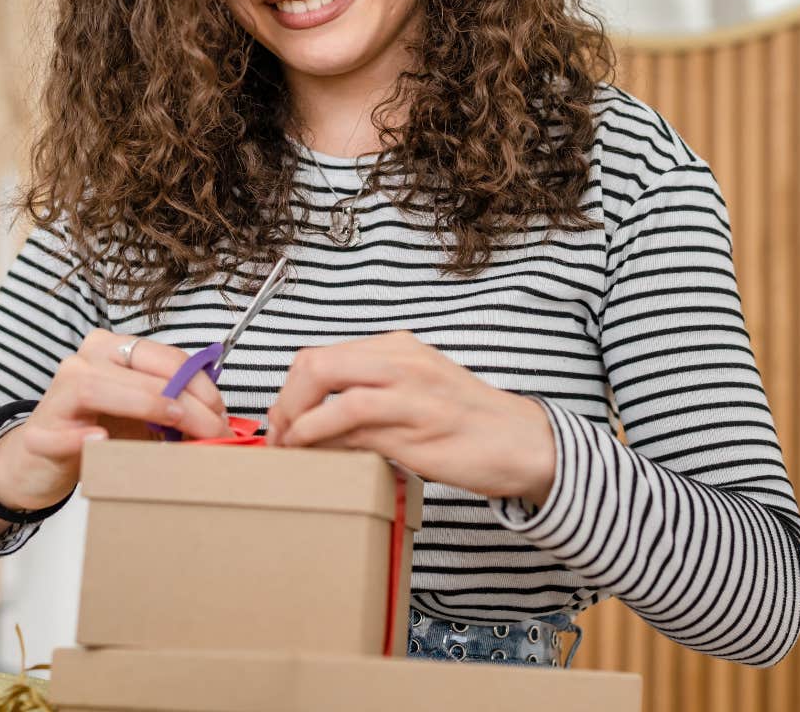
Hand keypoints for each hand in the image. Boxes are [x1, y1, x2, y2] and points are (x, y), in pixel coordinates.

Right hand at [0, 330, 232, 512]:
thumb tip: (221, 419)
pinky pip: (63, 432)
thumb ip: (175, 408)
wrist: (42, 463)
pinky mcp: (39, 433)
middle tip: (213, 431)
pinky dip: (83, 438)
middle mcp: (83, 362)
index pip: (164, 357)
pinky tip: (102, 441)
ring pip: (97, 388)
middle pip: (140, 372)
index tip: (222, 413)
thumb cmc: (98, 432)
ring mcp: (57, 394)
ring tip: (175, 428)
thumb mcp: (143, 416)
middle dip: (186, 402)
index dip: (199, 384)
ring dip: (144, 407)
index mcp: (112, 350)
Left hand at [264, 331, 556, 504]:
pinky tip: (314, 452)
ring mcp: (408, 390)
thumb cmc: (466, 424)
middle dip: (285, 401)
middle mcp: (401, 359)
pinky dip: (320, 436)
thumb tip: (310, 423)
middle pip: (315, 364)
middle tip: (279, 434)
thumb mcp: (413, 397)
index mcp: (398, 347)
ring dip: (296, 422)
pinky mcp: (415, 425)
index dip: (290, 389)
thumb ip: (366, 401)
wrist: (520, 442)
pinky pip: (351, 422)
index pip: (321, 355)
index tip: (282, 419)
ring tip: (290, 448)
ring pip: (328, 387)